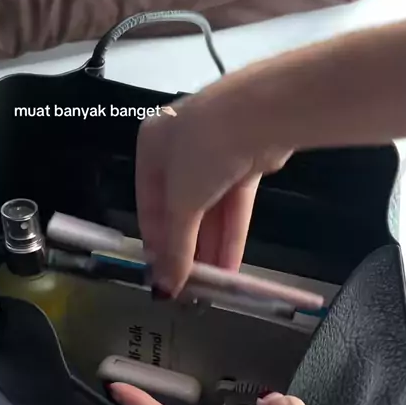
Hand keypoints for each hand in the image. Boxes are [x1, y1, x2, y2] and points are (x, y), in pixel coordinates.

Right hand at [137, 80, 291, 294]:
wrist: (258, 116)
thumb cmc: (202, 152)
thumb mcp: (181, 204)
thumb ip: (175, 248)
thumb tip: (165, 287)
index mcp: (151, 147)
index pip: (148, 204)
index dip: (156, 242)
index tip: (162, 274)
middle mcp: (180, 147)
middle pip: (182, 209)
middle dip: (187, 248)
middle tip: (189, 284)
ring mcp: (216, 153)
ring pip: (211, 209)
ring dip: (211, 248)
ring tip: (212, 285)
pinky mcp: (247, 161)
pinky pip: (233, 205)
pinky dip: (232, 234)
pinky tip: (230, 266)